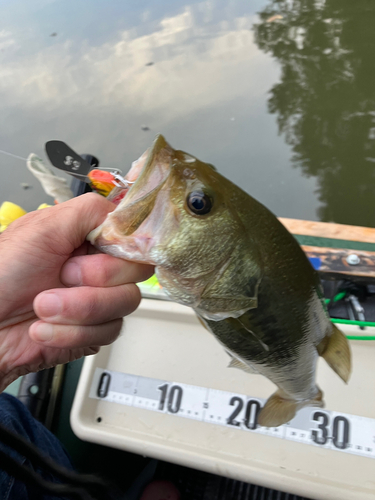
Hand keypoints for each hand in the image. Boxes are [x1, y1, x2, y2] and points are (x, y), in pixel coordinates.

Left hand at [0, 193, 153, 391]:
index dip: (121, 248)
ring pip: (126, 302)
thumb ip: (89, 212)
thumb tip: (126, 214)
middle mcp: (97, 267)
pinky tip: (45, 328)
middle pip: (136, 270)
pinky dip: (71, 332)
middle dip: (96, 279)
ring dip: (80, 308)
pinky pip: (109, 331)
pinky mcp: (94, 330)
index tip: (94, 255)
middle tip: (63, 276)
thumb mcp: (41, 228)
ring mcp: (98, 299)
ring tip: (44, 307)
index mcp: (88, 238)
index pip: (133, 236)